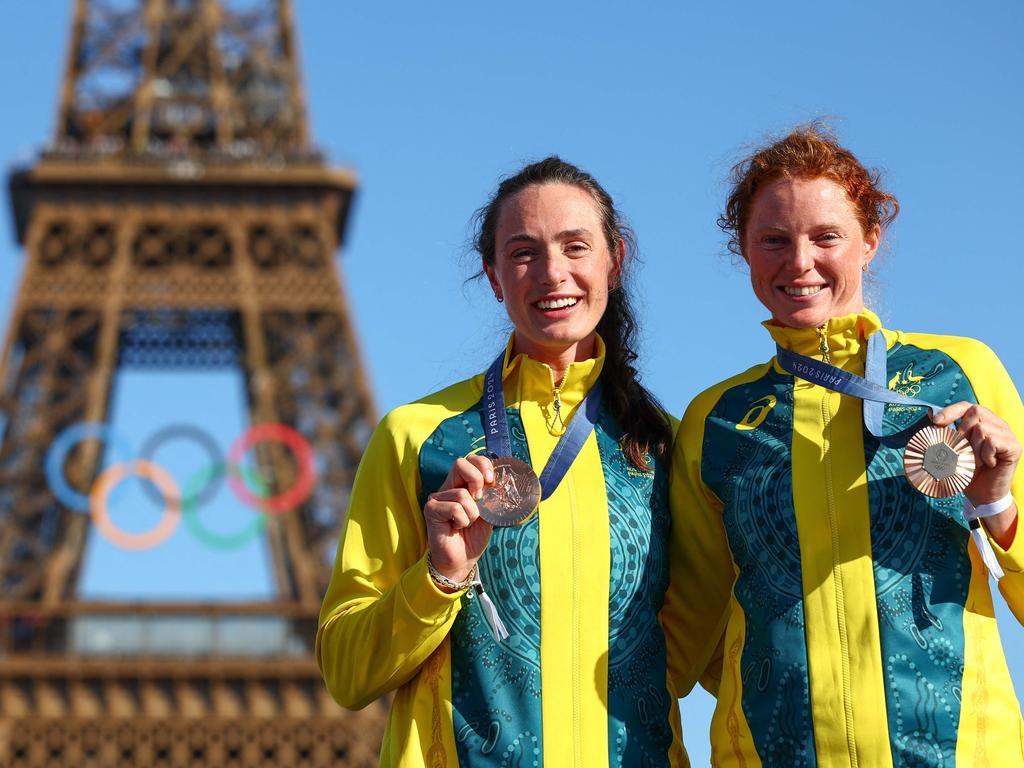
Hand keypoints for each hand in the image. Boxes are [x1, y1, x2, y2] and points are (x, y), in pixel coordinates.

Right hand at [422, 454, 494, 586]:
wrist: (462, 560)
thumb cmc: (474, 536)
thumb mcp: (489, 513)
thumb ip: (491, 496)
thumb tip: (499, 483)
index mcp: (462, 484)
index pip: (471, 460)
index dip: (483, 464)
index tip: (491, 480)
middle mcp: (448, 487)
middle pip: (460, 463)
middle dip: (477, 479)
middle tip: (480, 498)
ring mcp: (437, 497)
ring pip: (462, 494)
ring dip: (473, 513)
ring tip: (467, 523)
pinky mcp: (431, 509)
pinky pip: (455, 508)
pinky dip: (463, 520)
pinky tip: (457, 527)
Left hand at [932, 402, 1019, 547]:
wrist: (982, 495)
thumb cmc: (967, 471)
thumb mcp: (952, 449)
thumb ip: (944, 432)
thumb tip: (930, 414)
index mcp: (983, 422)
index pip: (967, 406)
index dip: (951, 411)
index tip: (936, 422)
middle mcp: (997, 424)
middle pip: (975, 412)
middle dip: (962, 432)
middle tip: (963, 451)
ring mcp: (1007, 435)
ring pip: (982, 428)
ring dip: (973, 448)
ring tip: (976, 461)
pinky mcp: (1014, 447)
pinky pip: (993, 441)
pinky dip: (984, 455)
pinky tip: (987, 464)